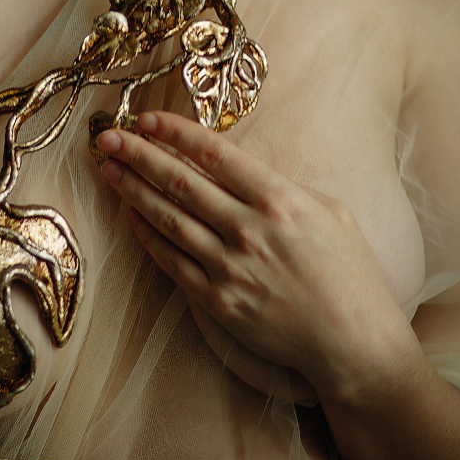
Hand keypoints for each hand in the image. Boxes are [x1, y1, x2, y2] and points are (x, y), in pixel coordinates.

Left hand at [96, 110, 416, 403]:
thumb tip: (238, 170)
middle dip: (139, 155)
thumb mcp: (328, 210)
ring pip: (169, 219)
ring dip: (133, 190)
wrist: (352, 341)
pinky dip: (148, 235)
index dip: (175, 133)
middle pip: (181, 182)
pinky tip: (130, 215)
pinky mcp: (218, 301)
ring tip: (109, 167)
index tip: (146, 118)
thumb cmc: (349, 272)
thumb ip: (281, 187)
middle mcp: (249, 230)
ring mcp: (230, 267)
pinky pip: (172, 262)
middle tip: (108, 136)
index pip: (215, 154)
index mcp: (279, 200)